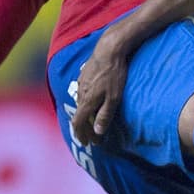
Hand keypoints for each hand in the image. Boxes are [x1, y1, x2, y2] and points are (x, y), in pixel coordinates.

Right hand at [70, 29, 130, 145]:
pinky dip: (87, 103)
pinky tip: (93, 102)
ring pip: (80, 104)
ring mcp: (81, 83)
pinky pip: (82, 93)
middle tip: (93, 137)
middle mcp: (80, 93)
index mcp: (86, 101)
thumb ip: (105, 115)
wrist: (109, 49)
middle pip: (79, 115)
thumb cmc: (114, 74)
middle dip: (85, 128)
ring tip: (93, 121)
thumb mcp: (114, 98)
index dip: (82, 135)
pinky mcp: (84, 75)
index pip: (78, 124)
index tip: (87, 143)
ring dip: (86, 115)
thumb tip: (97, 132)